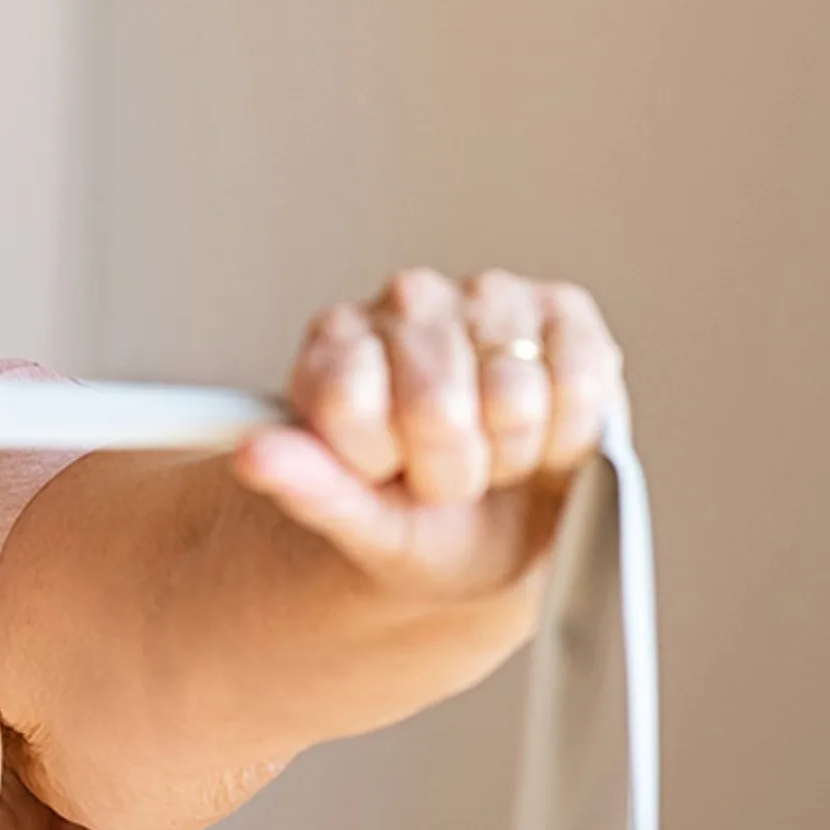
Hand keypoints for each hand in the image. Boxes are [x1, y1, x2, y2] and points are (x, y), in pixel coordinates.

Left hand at [234, 268, 625, 602]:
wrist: (497, 533)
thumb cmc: (417, 522)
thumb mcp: (357, 523)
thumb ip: (307, 485)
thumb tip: (251, 455)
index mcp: (335, 341)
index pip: (349, 399)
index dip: (375, 461)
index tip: (381, 473)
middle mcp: (405, 300)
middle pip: (436, 406)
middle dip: (450, 469)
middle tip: (445, 475)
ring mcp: (486, 296)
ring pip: (512, 397)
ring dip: (511, 454)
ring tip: (494, 455)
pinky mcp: (564, 311)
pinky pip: (578, 383)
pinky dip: (568, 436)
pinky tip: (544, 436)